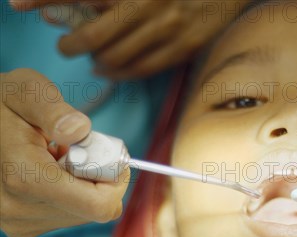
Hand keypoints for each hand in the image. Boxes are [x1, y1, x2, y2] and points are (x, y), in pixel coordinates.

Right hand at [0, 68, 128, 236]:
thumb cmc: (2, 104)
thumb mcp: (24, 91)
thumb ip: (53, 110)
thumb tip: (80, 130)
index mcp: (23, 178)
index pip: (98, 205)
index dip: (114, 179)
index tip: (106, 152)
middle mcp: (17, 210)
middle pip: (94, 210)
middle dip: (96, 178)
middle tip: (75, 149)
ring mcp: (17, 223)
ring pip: (82, 215)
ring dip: (80, 186)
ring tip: (53, 158)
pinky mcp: (20, 228)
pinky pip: (66, 216)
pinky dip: (66, 194)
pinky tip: (44, 172)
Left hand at [11, 0, 250, 79]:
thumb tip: (81, 4)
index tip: (16, 4)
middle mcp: (146, 4)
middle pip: (94, 34)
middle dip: (72, 44)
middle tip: (67, 46)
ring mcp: (166, 29)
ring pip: (118, 56)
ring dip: (97, 61)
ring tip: (92, 60)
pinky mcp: (182, 48)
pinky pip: (143, 69)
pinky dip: (121, 73)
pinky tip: (111, 69)